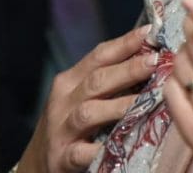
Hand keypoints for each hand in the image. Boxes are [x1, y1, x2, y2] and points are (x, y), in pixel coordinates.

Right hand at [18, 25, 157, 171]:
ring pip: (89, 112)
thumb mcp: (82, 97)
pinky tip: (120, 144)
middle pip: (97, 80)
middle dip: (127, 70)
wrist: (38, 163)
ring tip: (147, 100)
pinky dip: (99, 149)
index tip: (149, 33)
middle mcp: (63, 101)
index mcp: (70, 80)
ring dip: (119, 105)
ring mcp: (61, 129)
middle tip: (155, 62)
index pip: (98, 56)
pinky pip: (82, 153)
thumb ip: (109, 80)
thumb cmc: (69, 124)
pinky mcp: (62, 157)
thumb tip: (149, 58)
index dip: (124, 44)